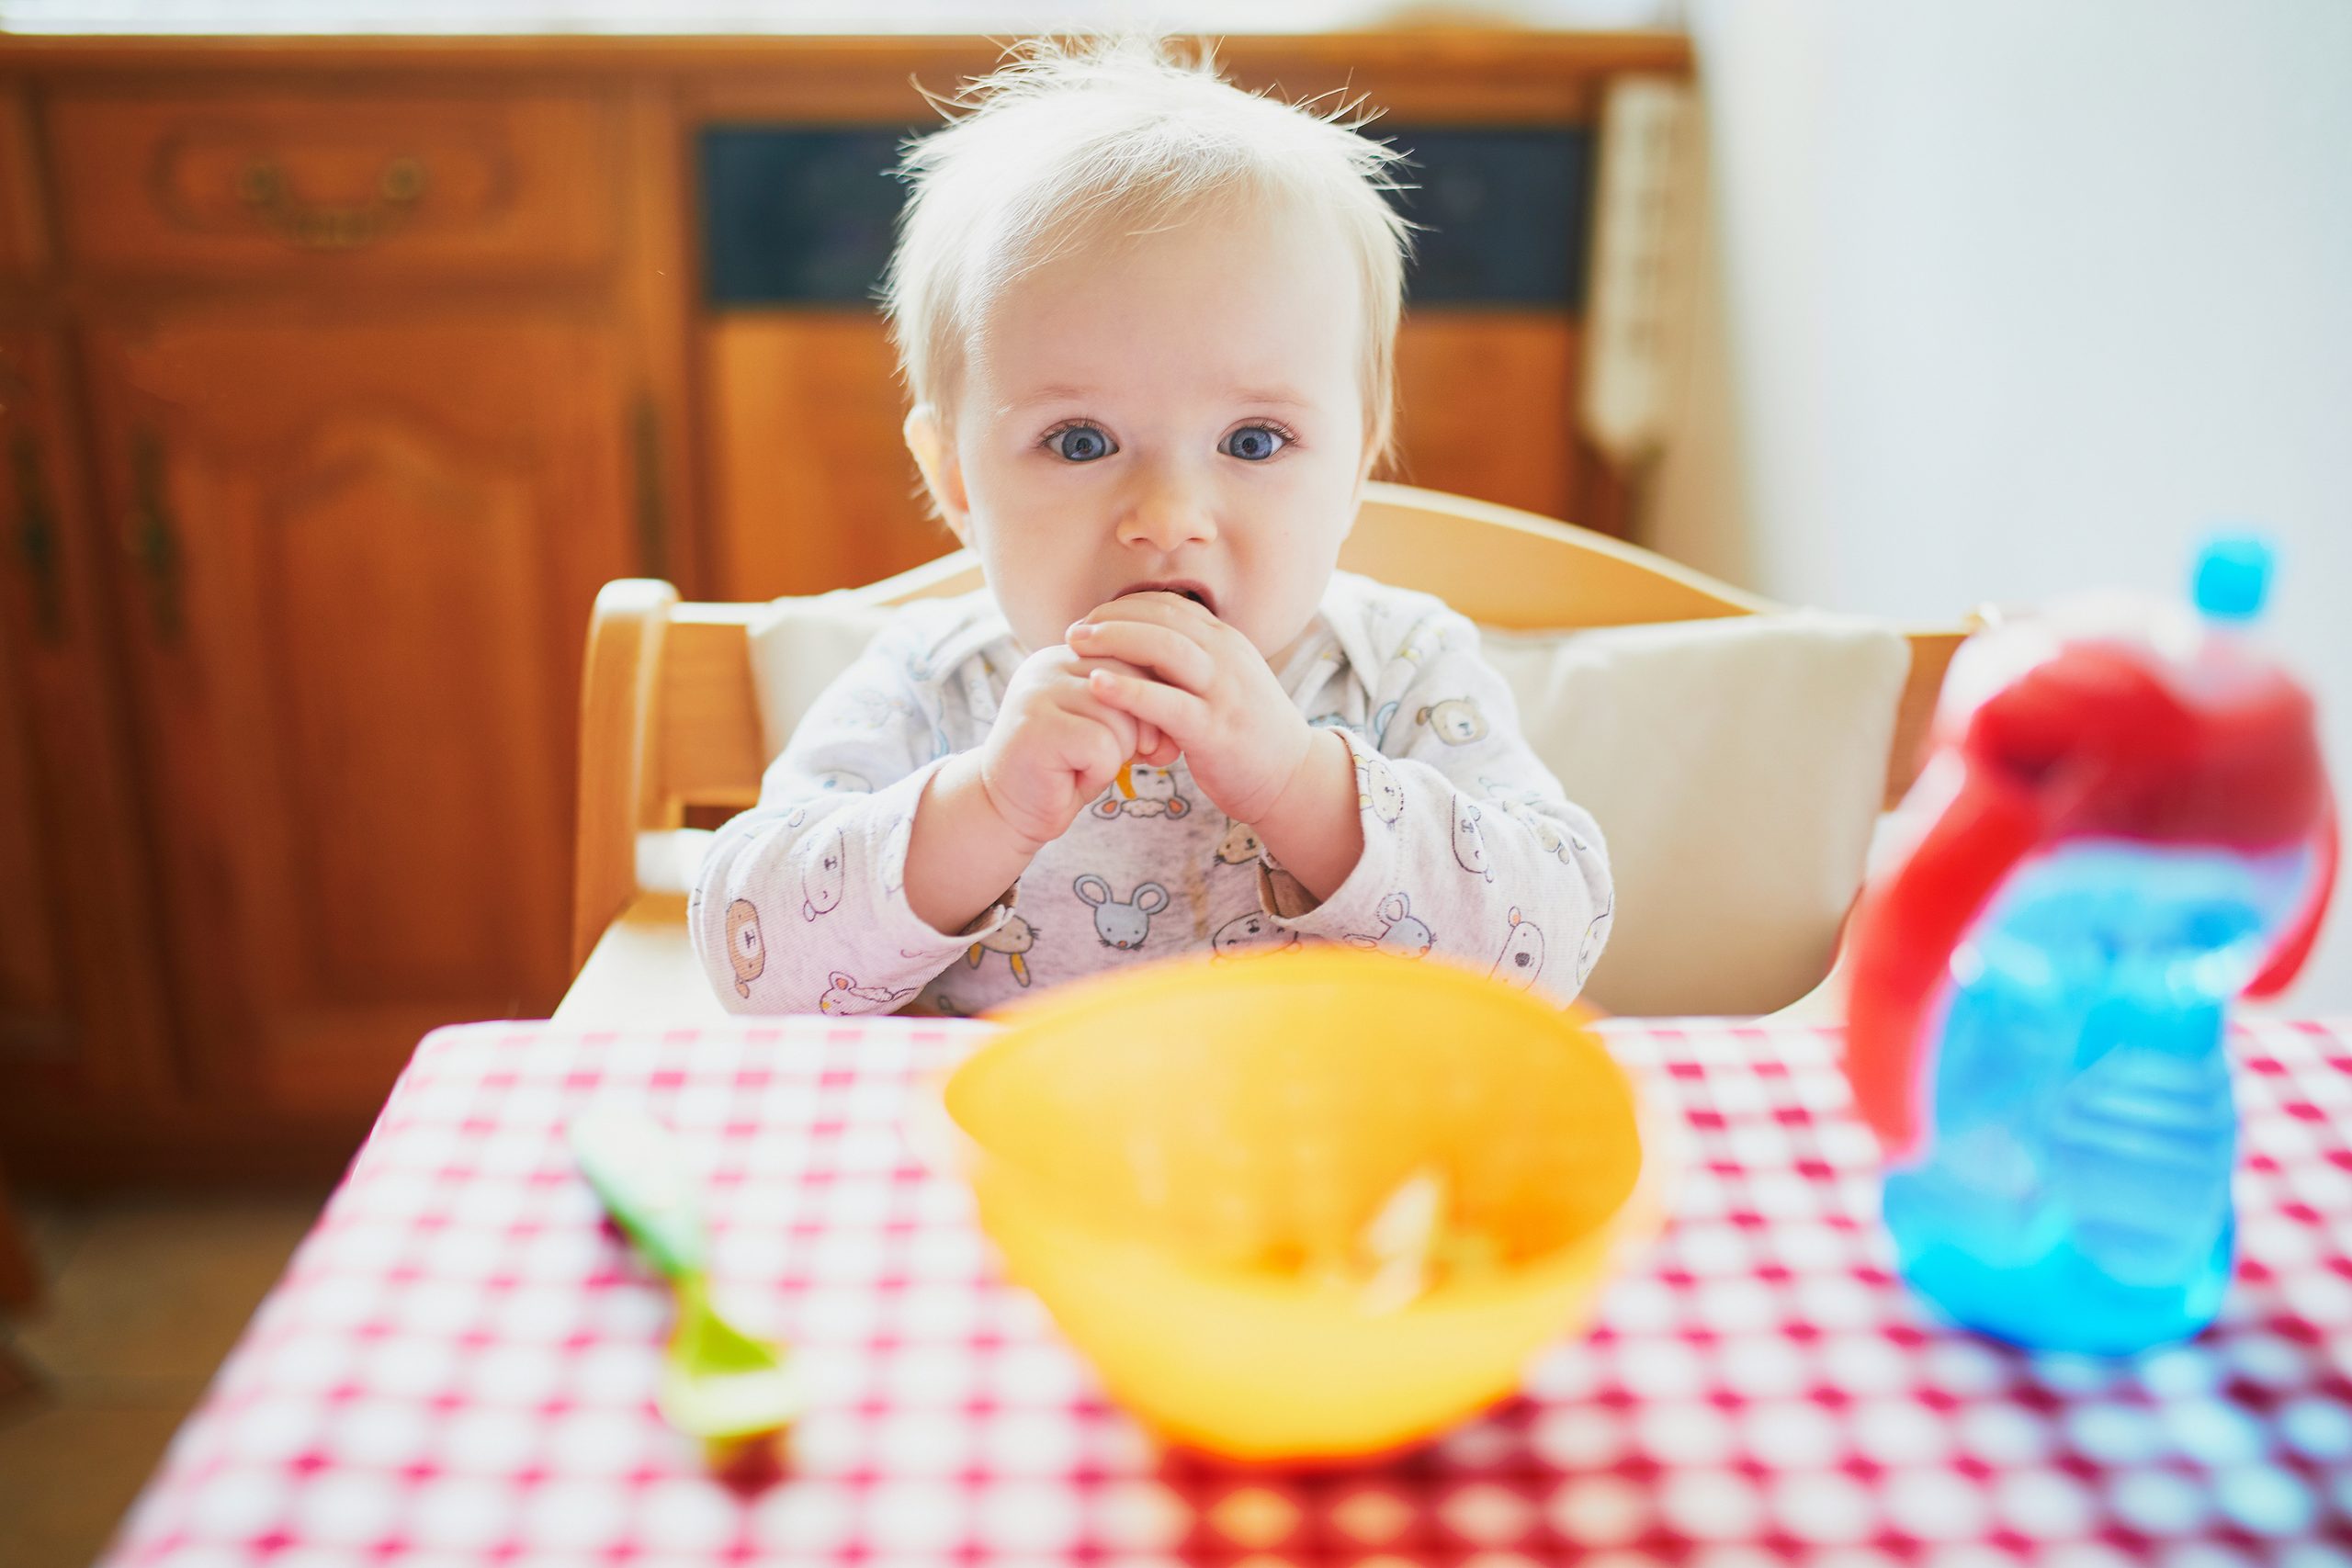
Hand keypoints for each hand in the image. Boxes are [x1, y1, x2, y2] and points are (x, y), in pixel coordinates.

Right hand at [973, 643, 1161, 848]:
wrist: (1010, 810)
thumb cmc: (1066, 768)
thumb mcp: (1111, 729)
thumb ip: (1141, 707)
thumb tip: (1185, 707)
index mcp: (1069, 654)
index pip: (1136, 660)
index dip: (1149, 704)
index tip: (1139, 738)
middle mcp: (1050, 663)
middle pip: (1132, 684)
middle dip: (1137, 730)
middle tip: (1107, 756)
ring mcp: (1038, 691)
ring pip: (1121, 718)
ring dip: (1115, 755)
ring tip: (1081, 764)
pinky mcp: (1036, 725)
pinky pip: (1101, 745)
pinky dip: (1099, 771)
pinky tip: (1072, 776)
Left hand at [1066, 591, 1315, 824]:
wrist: (1293, 778)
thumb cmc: (1247, 734)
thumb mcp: (1224, 684)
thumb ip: (1191, 663)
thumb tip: (1141, 647)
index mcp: (1226, 642)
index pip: (1170, 606)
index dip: (1126, 606)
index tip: (1092, 618)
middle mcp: (1227, 657)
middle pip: (1163, 618)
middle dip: (1113, 617)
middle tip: (1074, 629)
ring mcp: (1224, 691)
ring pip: (1165, 648)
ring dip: (1115, 640)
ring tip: (1076, 645)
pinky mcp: (1215, 729)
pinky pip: (1167, 702)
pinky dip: (1129, 690)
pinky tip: (1096, 686)